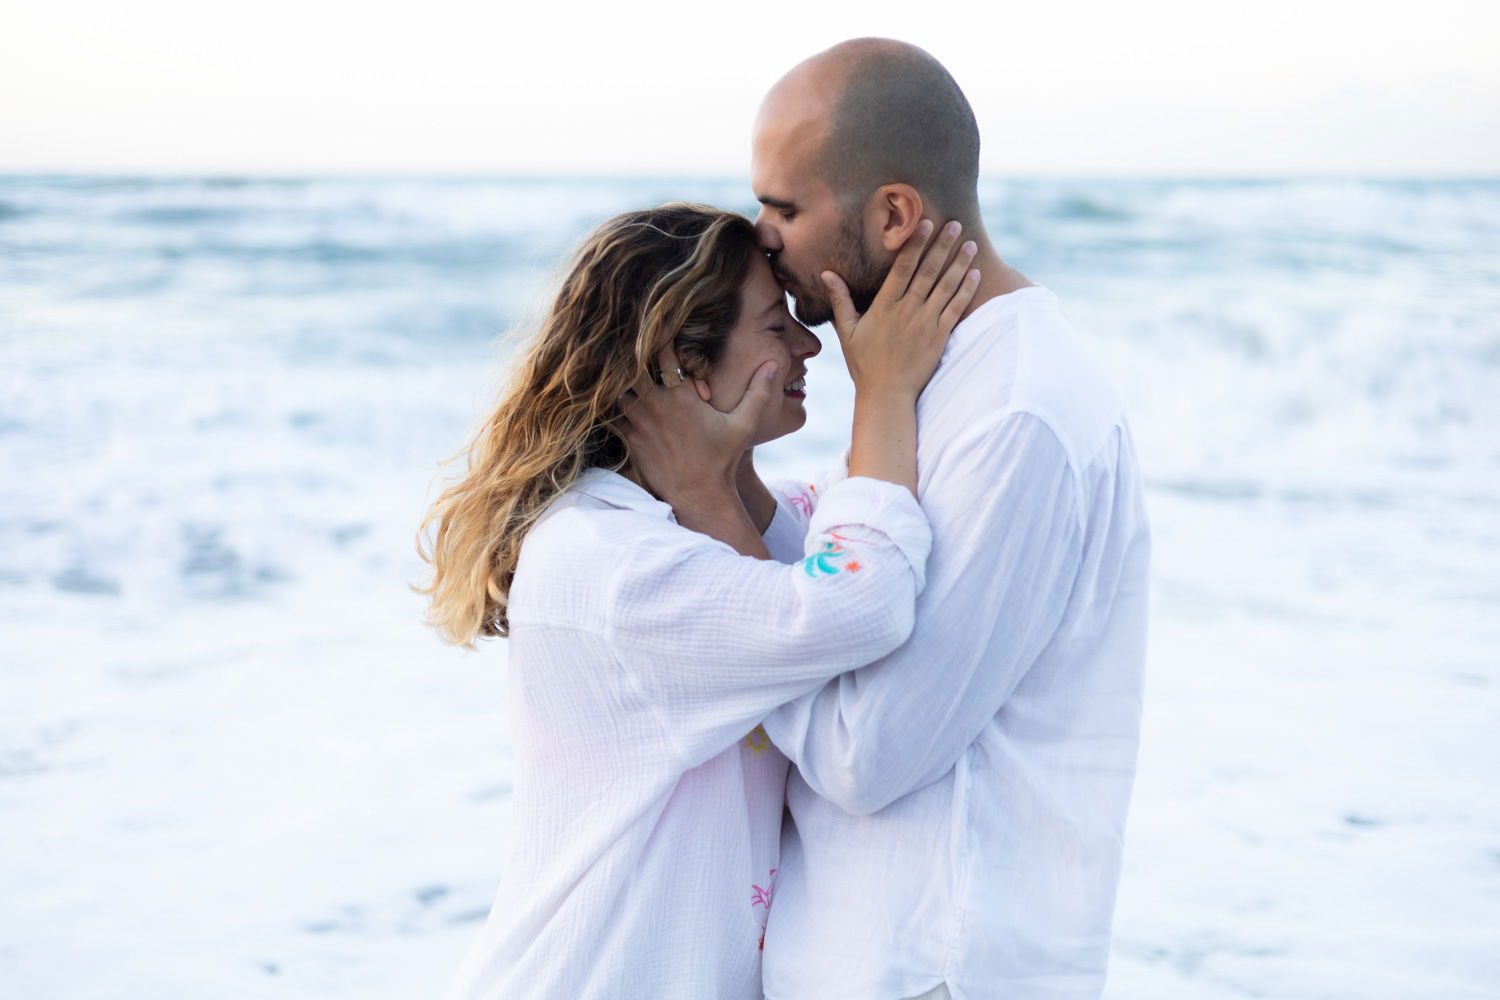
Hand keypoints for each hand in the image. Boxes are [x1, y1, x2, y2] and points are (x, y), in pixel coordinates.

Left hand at [619, 346, 780, 505]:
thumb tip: (773, 365)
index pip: (662, 353)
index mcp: (682, 396)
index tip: (665, 340)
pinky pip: (616, 415)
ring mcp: (640, 423)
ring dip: (627, 384)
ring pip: (620, 390)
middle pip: (633, 367)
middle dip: (637, 360)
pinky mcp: (631, 439)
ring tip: (636, 381)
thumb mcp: (744, 425)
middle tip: (644, 357)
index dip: (662, 342)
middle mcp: (656, 406)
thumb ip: (758, 392)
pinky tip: (630, 408)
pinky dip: (621, 408)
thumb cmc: (722, 460)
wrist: (698, 496)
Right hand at [823, 219, 979, 400]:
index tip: (925, 222)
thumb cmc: (864, 364)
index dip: (915, 243)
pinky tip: (976, 274)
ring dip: (959, 263)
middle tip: (956, 224)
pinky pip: (956, 308)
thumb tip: (826, 274)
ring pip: (946, 286)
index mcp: (885, 305)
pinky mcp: (940, 337)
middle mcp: (907, 310)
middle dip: (942, 245)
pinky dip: (966, 290)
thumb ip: (840, 300)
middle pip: (928, 271)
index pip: (903, 267)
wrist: (887, 394)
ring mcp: (926, 323)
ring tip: (971, 244)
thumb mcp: (847, 331)